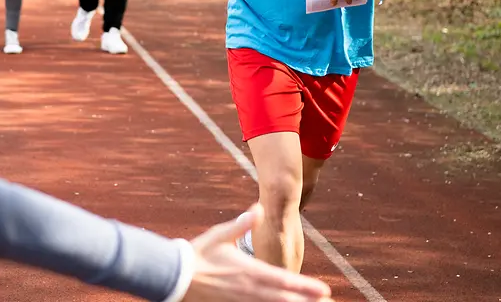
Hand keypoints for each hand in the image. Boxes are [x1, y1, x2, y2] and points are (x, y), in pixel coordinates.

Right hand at [182, 205, 332, 301]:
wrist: (176, 275)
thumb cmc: (199, 254)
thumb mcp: (221, 235)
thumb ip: (242, 223)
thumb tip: (258, 208)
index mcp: (250, 271)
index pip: (285, 280)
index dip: (306, 287)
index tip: (324, 290)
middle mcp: (250, 289)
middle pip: (285, 299)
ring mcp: (242, 301)